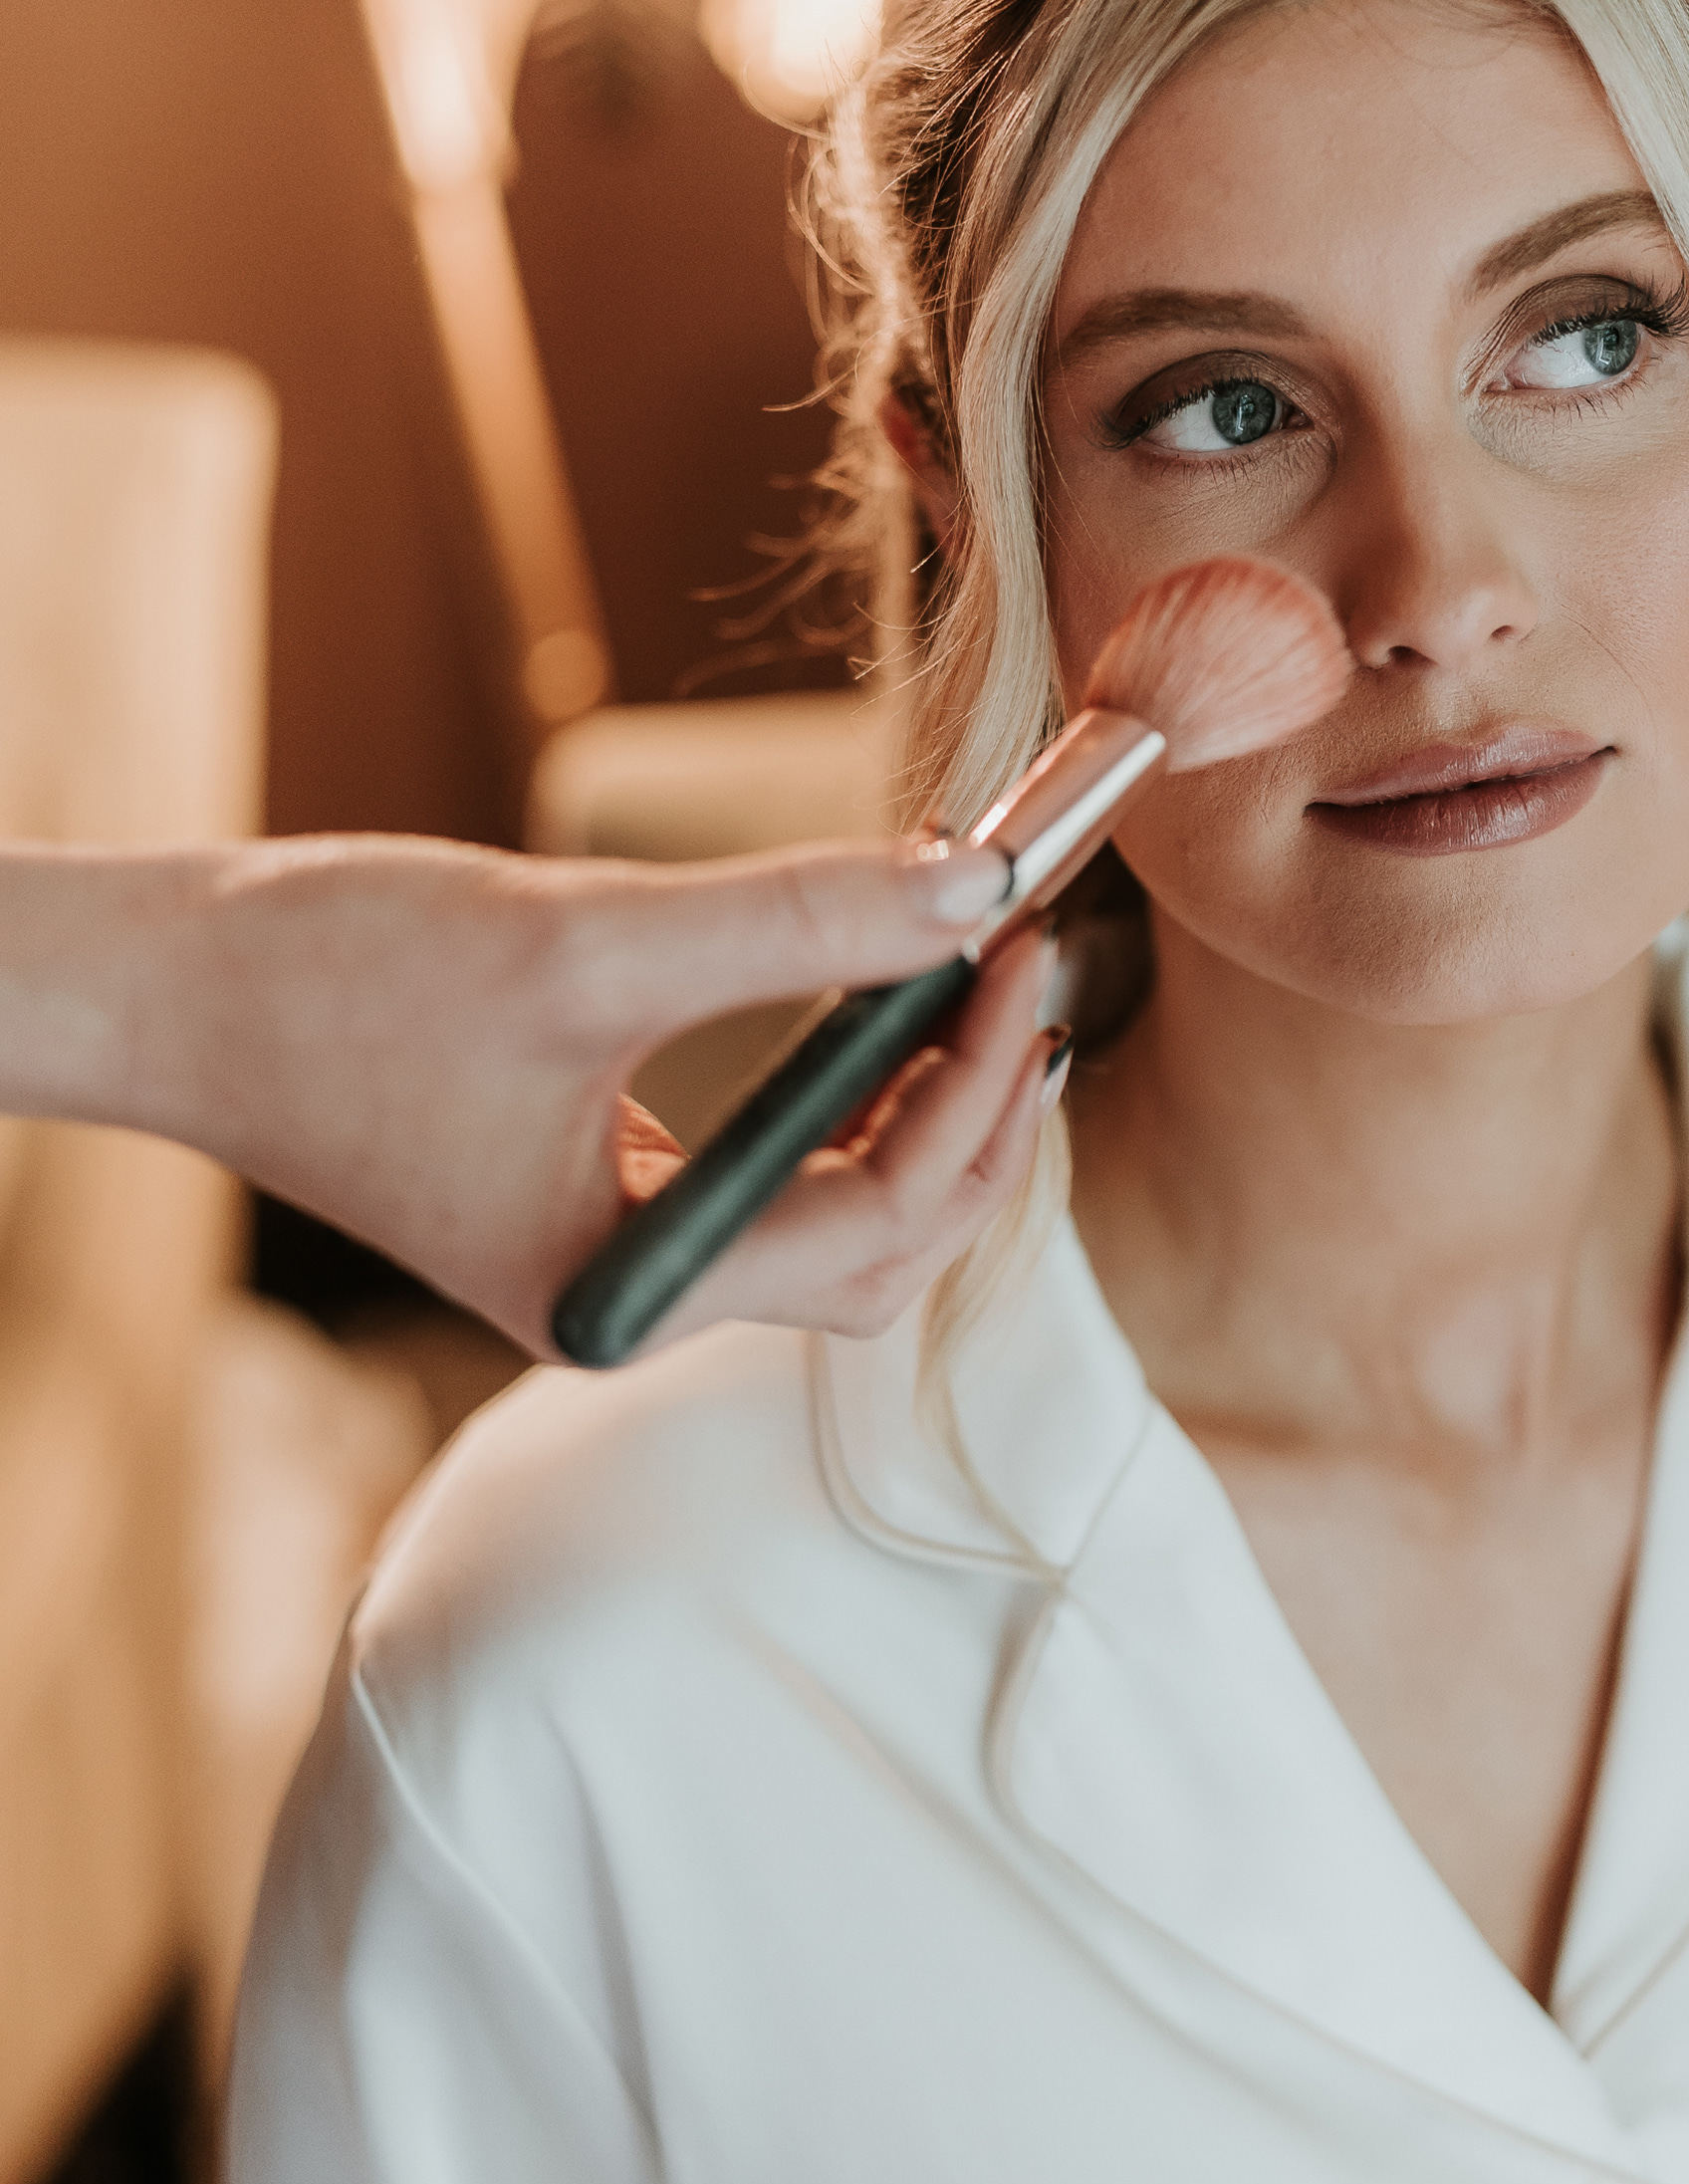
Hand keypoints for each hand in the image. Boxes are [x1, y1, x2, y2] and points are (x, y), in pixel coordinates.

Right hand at [0, 834, 1062, 1360]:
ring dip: (924, 1112)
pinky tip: (878, 1003)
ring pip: (840, 1223)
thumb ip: (790, 920)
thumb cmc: (335, 979)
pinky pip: (770, 1176)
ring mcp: (615, 1255)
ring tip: (976, 980)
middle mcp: (636, 1299)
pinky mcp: (592, 1193)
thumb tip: (970, 884)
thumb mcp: (583, 942)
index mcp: (635, 1288)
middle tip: (1025, 967)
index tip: (1022, 955)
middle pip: (886, 1252)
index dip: (978, 1093)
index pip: (883, 1223)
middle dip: (979, 1120)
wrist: (169, 988)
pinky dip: (843, 1100)